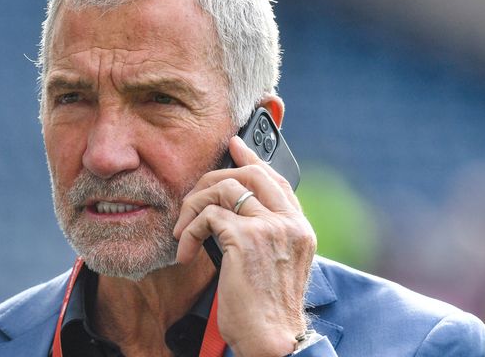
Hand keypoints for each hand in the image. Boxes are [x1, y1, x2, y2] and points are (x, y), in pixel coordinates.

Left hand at [174, 136, 316, 355]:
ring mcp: (270, 228)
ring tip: (184, 232)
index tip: (234, 146)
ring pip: (224, 188)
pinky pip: (208, 216)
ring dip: (194, 206)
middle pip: (250, 174)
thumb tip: (229, 209)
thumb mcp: (272, 265)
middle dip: (213, 179)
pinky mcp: (246, 238)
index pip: (277, 180)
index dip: (253, 160)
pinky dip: (189, 232)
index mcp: (300, 229)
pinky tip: (185, 254)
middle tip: (192, 199)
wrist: (272, 339)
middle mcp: (290, 223)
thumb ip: (263, 234)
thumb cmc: (267, 310)